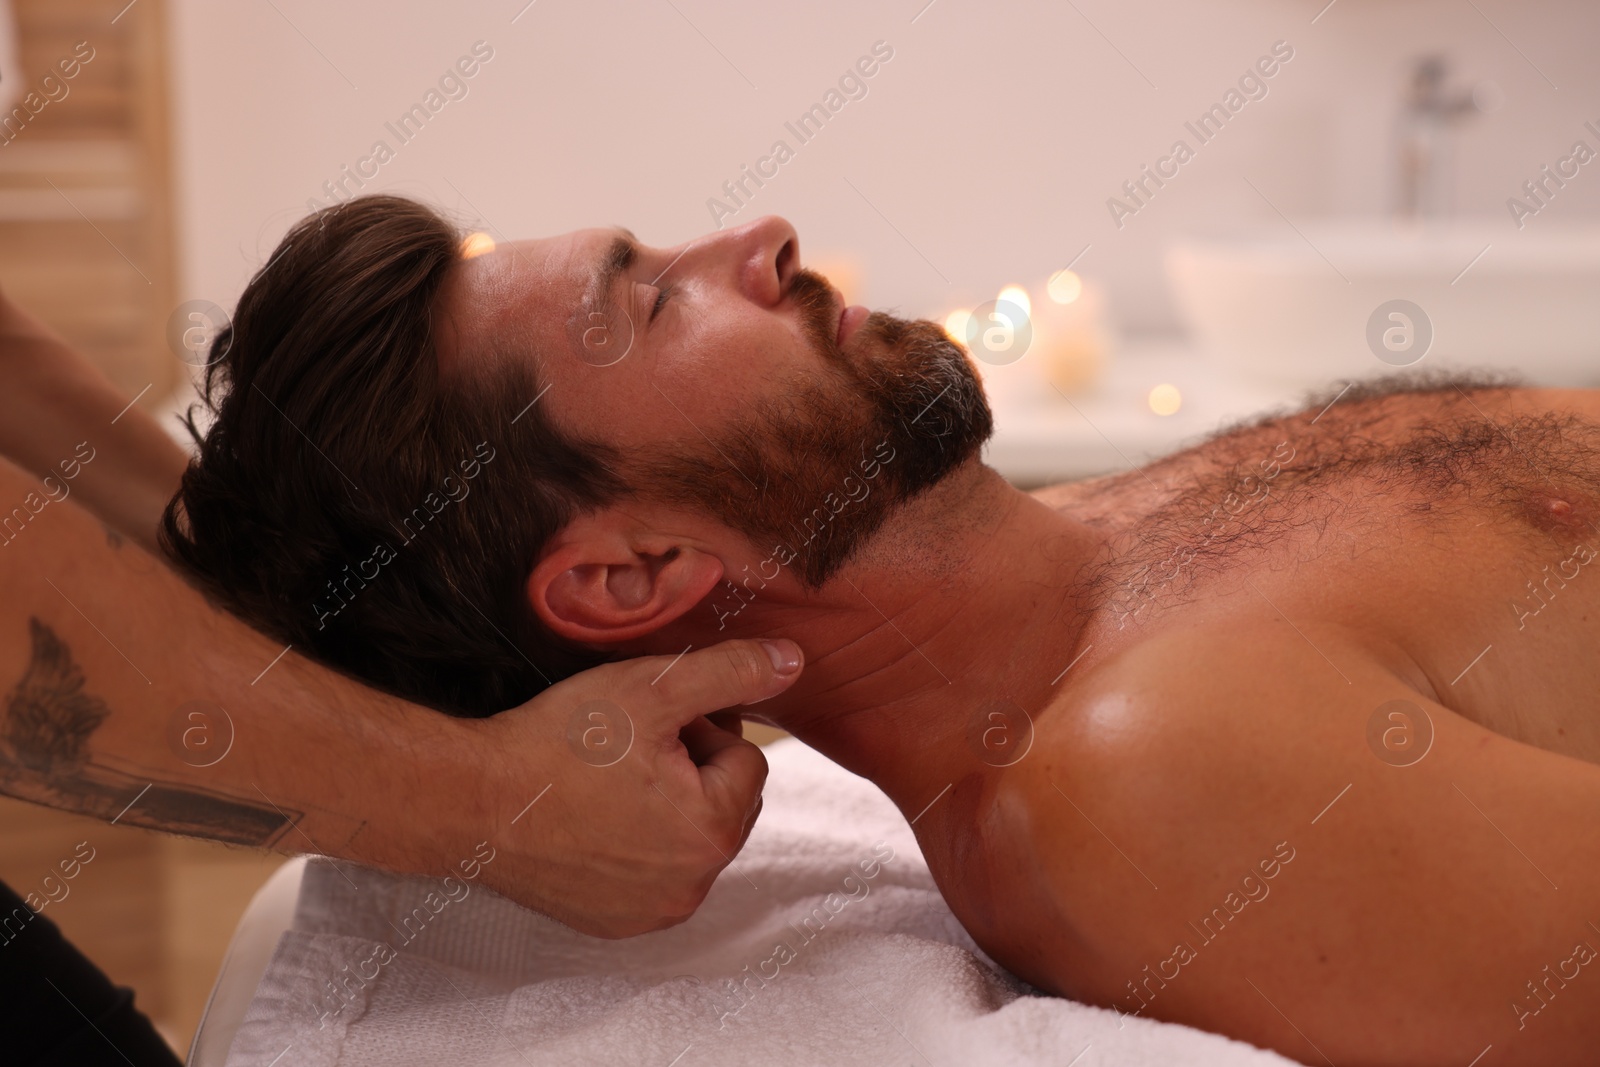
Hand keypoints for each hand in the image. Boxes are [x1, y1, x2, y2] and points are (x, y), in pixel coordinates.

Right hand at [463, 638, 801, 935]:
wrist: (471, 800)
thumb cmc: (558, 743)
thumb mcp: (652, 688)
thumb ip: (731, 673)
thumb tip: (792, 662)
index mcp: (713, 832)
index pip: (745, 761)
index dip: (703, 728)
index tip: (651, 721)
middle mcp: (691, 886)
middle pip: (722, 804)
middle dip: (691, 769)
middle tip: (631, 745)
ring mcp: (651, 912)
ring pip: (688, 838)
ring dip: (666, 805)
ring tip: (610, 778)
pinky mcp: (613, 922)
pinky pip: (650, 873)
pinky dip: (635, 844)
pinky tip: (593, 816)